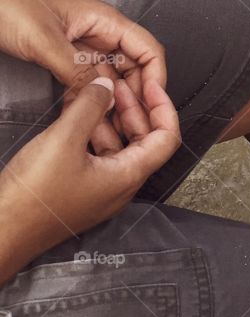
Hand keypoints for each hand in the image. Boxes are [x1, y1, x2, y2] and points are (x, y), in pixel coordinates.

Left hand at [0, 0, 166, 149]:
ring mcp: (81, 46)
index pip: (147, 49)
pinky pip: (84, 81)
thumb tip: (106, 95)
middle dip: (134, 96)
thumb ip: (76, 69)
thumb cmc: (8, 4)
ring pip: (108, 78)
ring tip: (107, 128)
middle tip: (129, 125)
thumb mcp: (44, 40)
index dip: (155, 77)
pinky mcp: (64, 57)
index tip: (151, 104)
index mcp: (104, 21)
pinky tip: (82, 117)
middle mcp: (98, 33)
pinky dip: (86, 99)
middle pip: (132, 68)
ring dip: (110, 102)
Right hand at [0, 76, 180, 282]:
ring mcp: (99, 188)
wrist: (2, 231)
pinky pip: (96, 154)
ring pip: (117, 146)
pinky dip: (91, 131)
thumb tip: (108, 85)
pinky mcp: (80, 188)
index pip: (166, 138)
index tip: (152, 86)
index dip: (163, 108)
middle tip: (119, 84)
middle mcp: (119, 185)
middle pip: (143, 140)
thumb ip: (91, 108)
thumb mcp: (64, 140)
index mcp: (127, 177)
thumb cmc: (32, 200)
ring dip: (110, 118)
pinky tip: (77, 113)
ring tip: (97, 92)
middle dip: (133, 108)